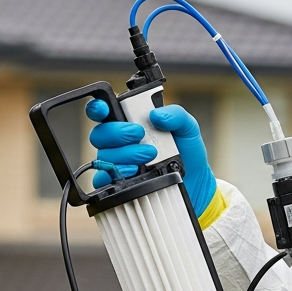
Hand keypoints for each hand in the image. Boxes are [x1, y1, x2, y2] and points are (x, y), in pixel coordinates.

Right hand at [85, 100, 217, 215]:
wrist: (195, 182)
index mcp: (130, 122)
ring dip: (126, 154)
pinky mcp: (117, 183)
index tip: (104, 108)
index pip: (103, 111)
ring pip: (104, 156)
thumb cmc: (186, 153)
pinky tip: (135, 171)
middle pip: (99, 134)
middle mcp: (119, 142)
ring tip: (150, 155)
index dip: (97, 108)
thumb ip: (176, 115)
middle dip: (118, 133)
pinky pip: (103, 179)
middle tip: (140, 135)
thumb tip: (156, 115)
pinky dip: (118, 173)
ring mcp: (117, 162)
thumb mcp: (187, 127)